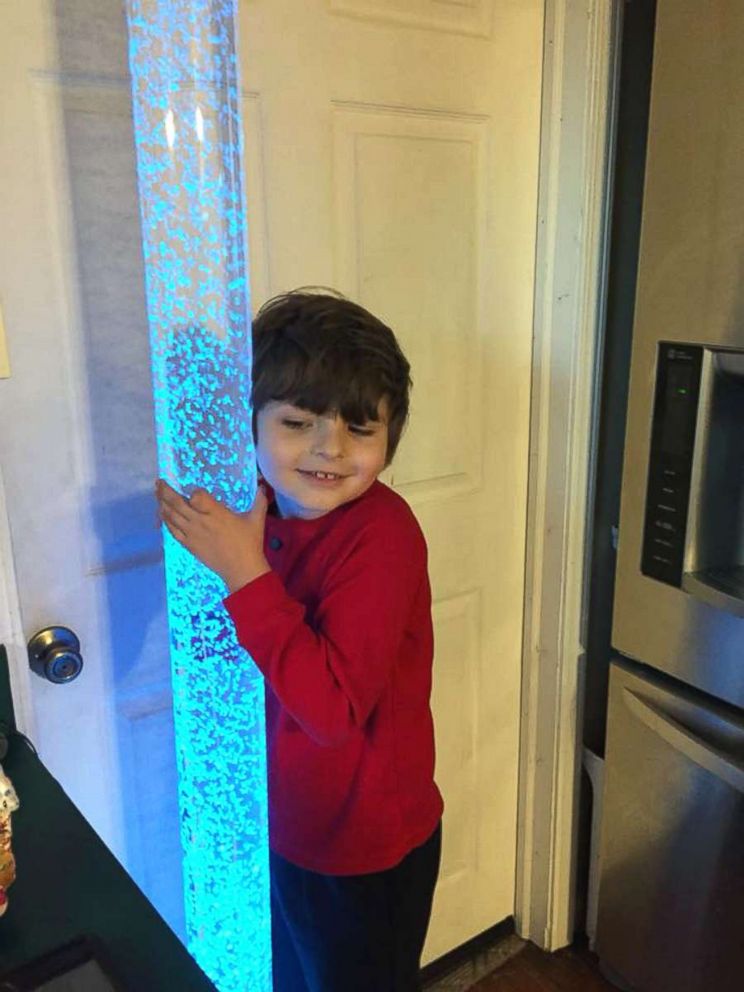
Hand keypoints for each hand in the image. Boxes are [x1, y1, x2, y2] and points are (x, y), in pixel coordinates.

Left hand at [155, 479, 270, 592]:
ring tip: (157, 494)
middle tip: (160, 482)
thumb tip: (264, 486)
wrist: (241, 569)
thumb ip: (260, 500)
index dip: (194, 492)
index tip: (195, 490)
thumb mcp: (257, 519)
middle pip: (177, 503)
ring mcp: (192, 534)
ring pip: (171, 516)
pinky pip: (171, 530)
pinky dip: (165, 520)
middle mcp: (200, 522)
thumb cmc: (250, 543)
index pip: (197, 496)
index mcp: (216, 513)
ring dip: (162, 503)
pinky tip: (162, 514)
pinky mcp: (188, 545)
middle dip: (166, 491)